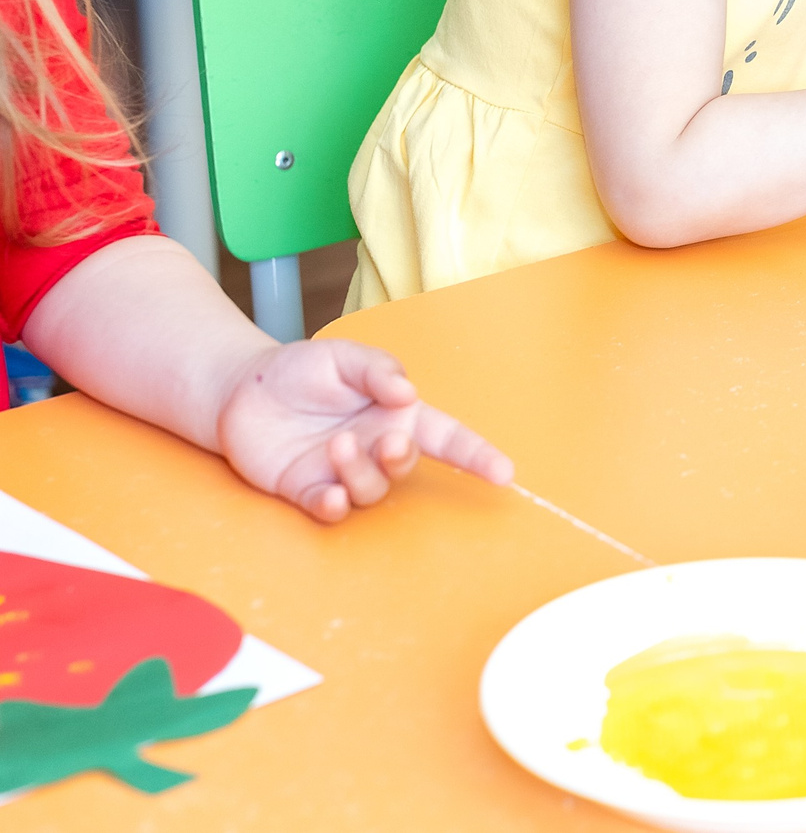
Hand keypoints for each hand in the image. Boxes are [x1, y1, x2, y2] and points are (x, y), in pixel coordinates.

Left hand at [214, 339, 513, 522]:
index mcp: (396, 414)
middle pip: (407, 465)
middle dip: (402, 458)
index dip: (477, 455)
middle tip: (386, 440)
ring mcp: (342, 472)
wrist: (240, 390)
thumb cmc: (300, 370)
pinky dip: (334, 506)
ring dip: (359, 472)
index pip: (447, 436)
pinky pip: (331, 510)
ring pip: (370, 490)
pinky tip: (328, 494)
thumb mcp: (343, 355)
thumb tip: (407, 394)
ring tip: (334, 445)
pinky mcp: (307, 490)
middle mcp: (375, 447)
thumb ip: (378, 369)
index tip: (505, 474)